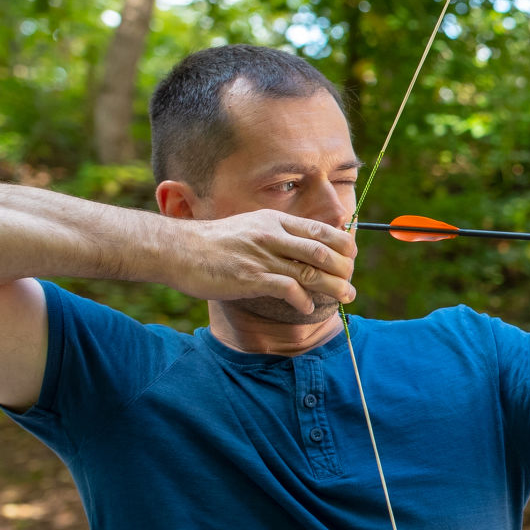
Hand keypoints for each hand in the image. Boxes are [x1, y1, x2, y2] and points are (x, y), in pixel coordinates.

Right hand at [169, 209, 357, 314]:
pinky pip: (288, 289)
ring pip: (310, 271)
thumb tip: (303, 247)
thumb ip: (276, 235)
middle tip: (351, 285)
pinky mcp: (250, 277)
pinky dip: (303, 300)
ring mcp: (261, 256)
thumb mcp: (250, 228)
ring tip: (344, 298)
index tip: (351, 258)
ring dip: (332, 288)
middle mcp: (272, 235)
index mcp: (275, 221)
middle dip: (344, 270)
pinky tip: (307, 308)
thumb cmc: (214, 243)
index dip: (342, 245)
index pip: (320, 230)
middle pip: (322, 252)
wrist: (178, 250)